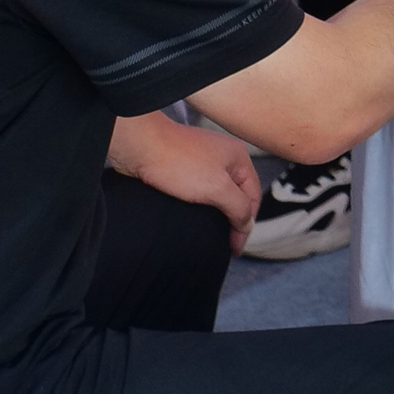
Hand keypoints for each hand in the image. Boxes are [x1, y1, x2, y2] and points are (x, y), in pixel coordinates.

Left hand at [106, 113, 262, 253]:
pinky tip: (195, 218)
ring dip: (216, 214)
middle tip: (225, 245)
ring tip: (211, 235)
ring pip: (217, 194)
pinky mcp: (184, 167)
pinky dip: (201, 206)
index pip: (253, 196)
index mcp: (238, 157)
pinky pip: (200, 191)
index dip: (246, 224)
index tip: (235, 247)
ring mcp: (203, 161)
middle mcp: (223, 157)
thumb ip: (239, 207)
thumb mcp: (217, 188)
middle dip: (233, 219)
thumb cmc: (178, 162)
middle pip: (237, 195)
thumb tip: (247, 224)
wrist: (140, 147)